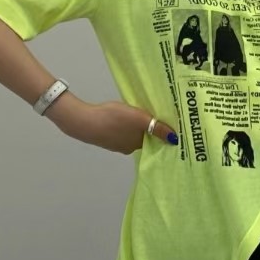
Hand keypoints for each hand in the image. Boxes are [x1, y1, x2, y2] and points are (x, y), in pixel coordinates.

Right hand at [51, 97, 178, 154]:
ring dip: (137, 125)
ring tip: (141, 111)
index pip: (154, 140)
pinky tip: (123, 115)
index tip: (167, 121)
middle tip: (156, 112)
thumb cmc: (114, 119)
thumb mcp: (139, 119)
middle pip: (144, 137)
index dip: (161, 132)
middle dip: (150, 128)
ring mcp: (115, 143)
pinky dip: (125, 124)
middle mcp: (128, 147)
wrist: (85, 120)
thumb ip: (157, 128)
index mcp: (137, 145)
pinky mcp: (106, 136)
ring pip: (132, 133)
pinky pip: (121, 130)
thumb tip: (174, 139)